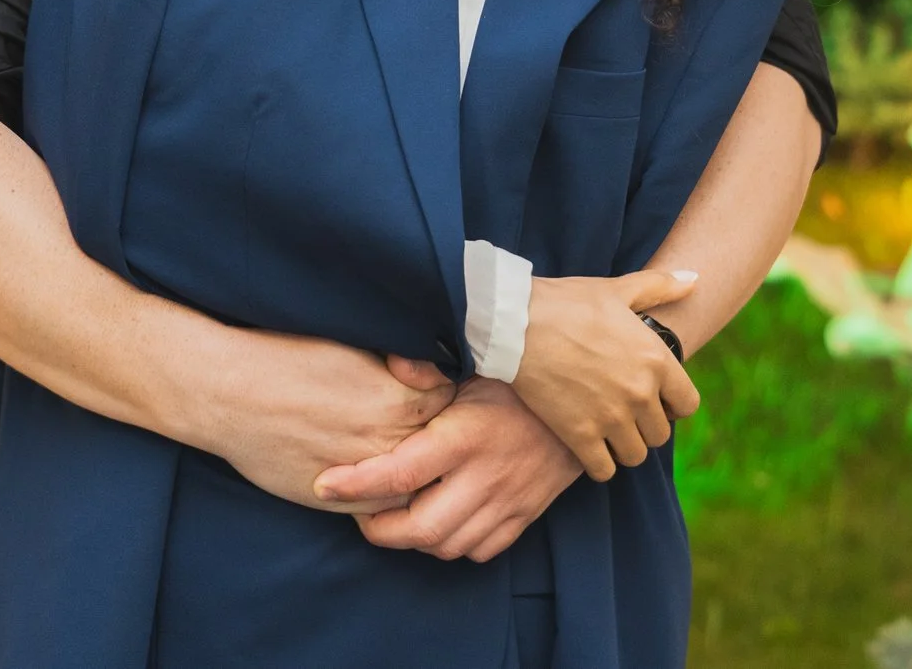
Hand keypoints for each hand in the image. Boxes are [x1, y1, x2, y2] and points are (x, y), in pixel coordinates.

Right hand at [195, 337, 455, 515]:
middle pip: (436, 444)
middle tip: (411, 417)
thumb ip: (395, 369)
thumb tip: (419, 375)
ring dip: (412, 468)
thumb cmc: (284, 360)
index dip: (434, 391)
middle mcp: (388, 443)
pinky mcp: (339, 502)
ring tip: (395, 447)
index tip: (420, 385)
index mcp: (398, 400)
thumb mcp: (353, 349)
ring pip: (414, 481)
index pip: (447, 400)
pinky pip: (382, 506)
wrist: (230, 394)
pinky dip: (383, 492)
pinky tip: (372, 473)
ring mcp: (365, 478)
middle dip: (429, 432)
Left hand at [313, 379, 583, 561]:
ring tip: (393, 517)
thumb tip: (390, 359)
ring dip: (414, 539)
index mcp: (465, 436)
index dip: (356, 484)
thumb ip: (429, 366)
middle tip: (358, 512)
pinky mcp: (524, 515)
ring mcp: (508, 501)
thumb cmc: (518, 377)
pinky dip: (452, 545)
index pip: (400, 473)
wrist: (586, 400)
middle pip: (420, 528)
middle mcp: (485, 476)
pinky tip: (438, 523)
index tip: (325, 483)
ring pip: (448, 546)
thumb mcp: (475, 362)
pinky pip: (480, 550)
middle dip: (378, 529)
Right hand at [514, 269, 700, 480]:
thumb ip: (660, 287)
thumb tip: (694, 278)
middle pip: (660, 434)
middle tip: (625, 414)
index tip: (658, 401)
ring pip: (635, 455)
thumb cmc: (567, 302)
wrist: (517, 322)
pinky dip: (599, 463)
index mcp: (655, 360)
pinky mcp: (580, 435)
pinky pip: (604, 469)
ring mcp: (611, 417)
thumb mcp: (618, 289)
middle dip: (645, 426)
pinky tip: (588, 446)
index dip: (674, 405)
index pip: (688, 404)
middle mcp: (640, 393)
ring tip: (607, 432)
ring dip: (624, 447)